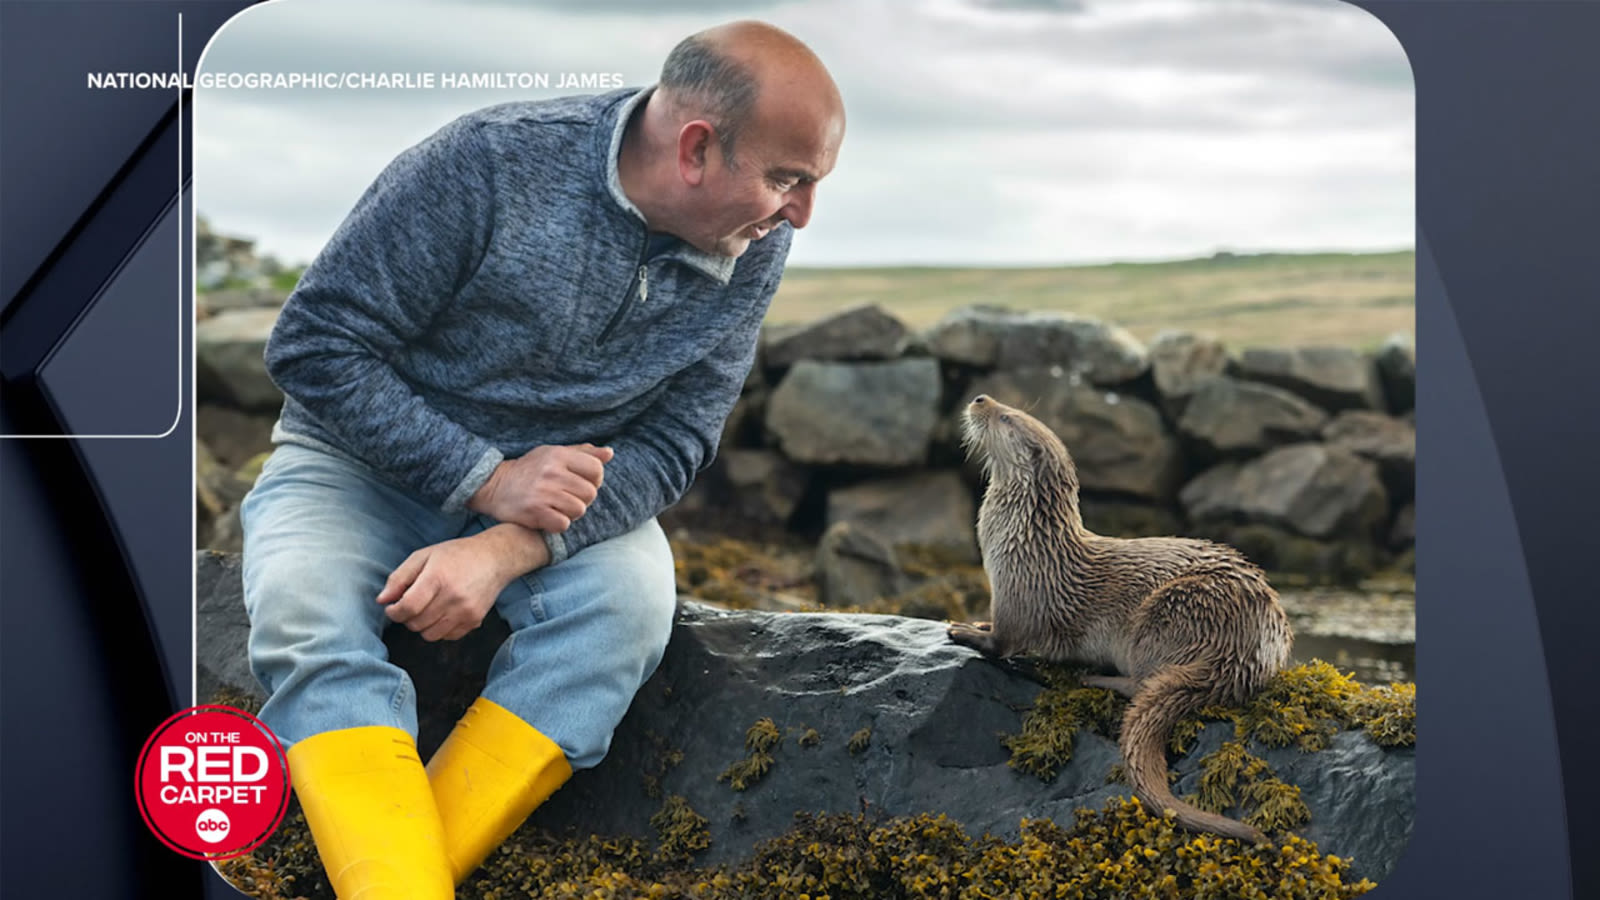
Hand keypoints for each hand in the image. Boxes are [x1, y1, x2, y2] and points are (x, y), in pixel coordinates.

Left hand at [377, 524, 551, 640]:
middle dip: (406, 618)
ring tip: (427, 609)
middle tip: (410, 605)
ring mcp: (466, 611)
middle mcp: (453, 597)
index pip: (407, 608)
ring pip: (430, 635)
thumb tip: (382, 600)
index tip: (392, 608)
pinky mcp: (474, 621)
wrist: (495, 558)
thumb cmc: (457, 554)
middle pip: (416, 623)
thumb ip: (400, 577)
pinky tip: (442, 613)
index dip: (394, 612)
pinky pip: (447, 637)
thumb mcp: (424, 556)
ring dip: (422, 625)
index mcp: (437, 578)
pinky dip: (439, 629)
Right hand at [468, 443, 612, 532]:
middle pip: (590, 493)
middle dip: (582, 499)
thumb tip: (609, 453)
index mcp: (559, 455)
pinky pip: (563, 524)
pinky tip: (549, 516)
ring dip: (571, 513)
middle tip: (567, 497)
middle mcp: (552, 472)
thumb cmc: (530, 469)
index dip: (594, 480)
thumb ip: (583, 453)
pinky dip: (558, 524)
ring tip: (558, 507)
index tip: (581, 483)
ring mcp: (543, 492)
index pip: (597, 469)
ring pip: (579, 510)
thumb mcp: (553, 453)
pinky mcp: (534, 512)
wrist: (493, 484)